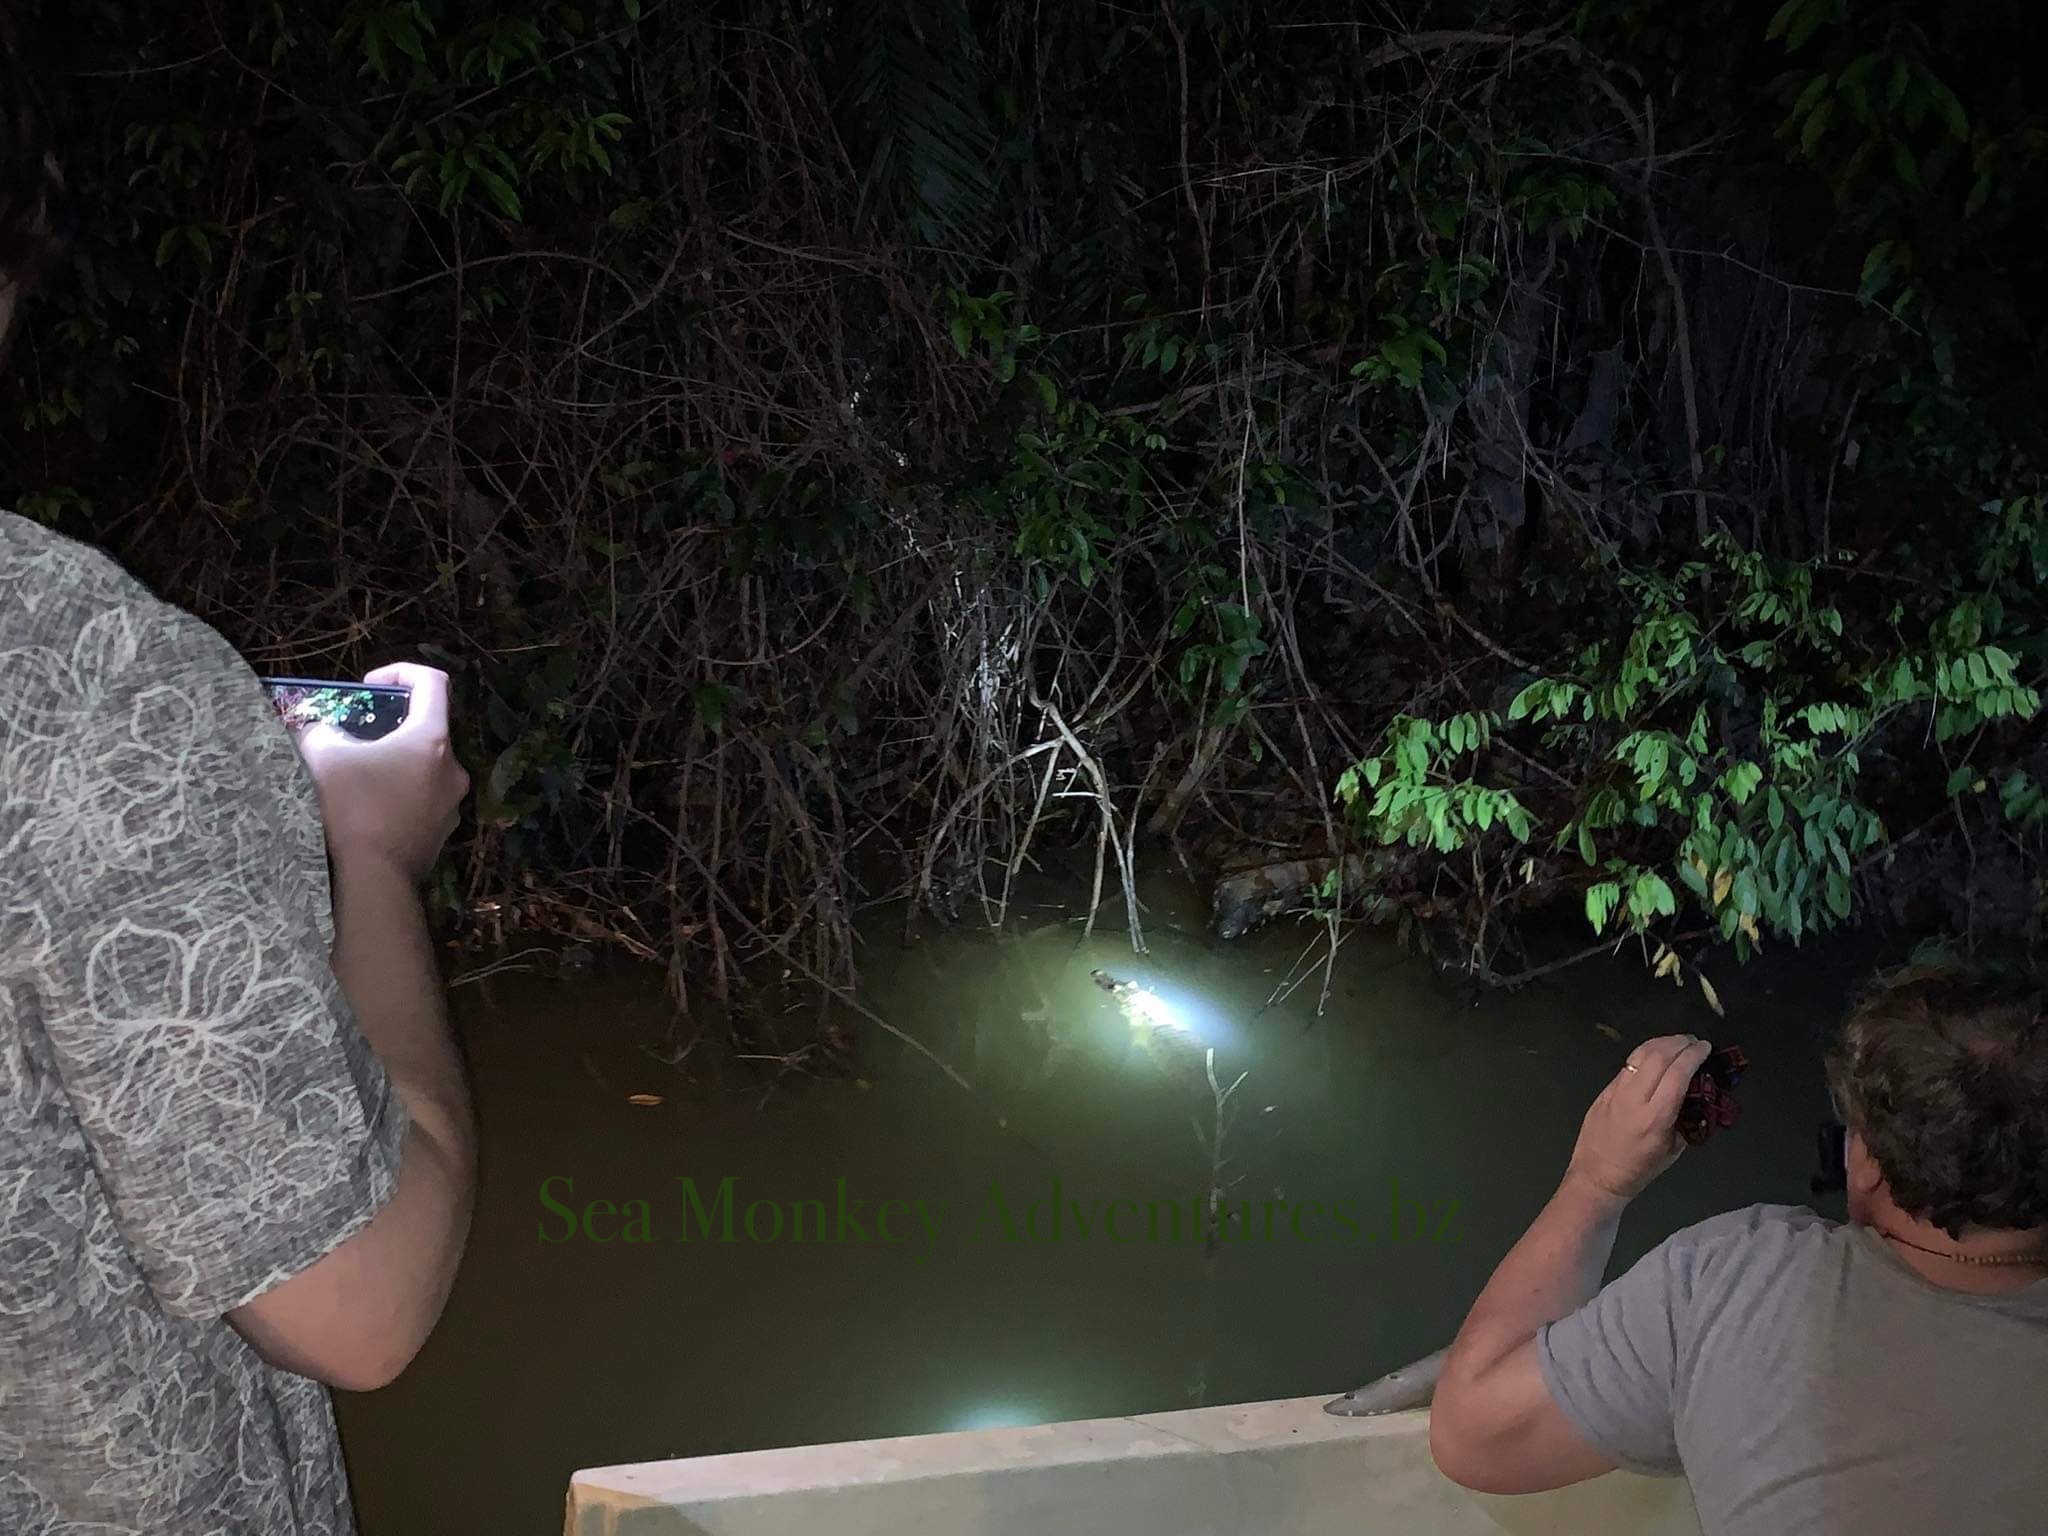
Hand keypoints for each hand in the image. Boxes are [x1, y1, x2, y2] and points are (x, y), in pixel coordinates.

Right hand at [295, 663, 469, 885]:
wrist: (375, 878)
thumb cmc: (353, 809)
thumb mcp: (323, 759)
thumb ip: (317, 731)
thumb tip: (311, 725)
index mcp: (432, 739)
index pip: (432, 682)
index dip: (400, 672)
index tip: (369, 686)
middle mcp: (453, 767)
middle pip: (427, 728)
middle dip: (390, 725)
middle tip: (356, 734)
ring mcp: (453, 802)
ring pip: (424, 767)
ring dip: (394, 762)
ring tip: (357, 774)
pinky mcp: (443, 830)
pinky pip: (423, 798)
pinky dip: (400, 792)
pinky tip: (368, 808)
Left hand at [1564, 1034, 1713, 1203]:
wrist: (1597, 1175)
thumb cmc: (1640, 1169)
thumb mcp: (1673, 1149)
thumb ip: (1686, 1119)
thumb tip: (1697, 1095)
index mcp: (1655, 1117)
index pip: (1677, 1075)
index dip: (1693, 1056)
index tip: (1705, 1047)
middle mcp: (1634, 1099)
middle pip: (1657, 1057)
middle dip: (1678, 1043)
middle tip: (1693, 1041)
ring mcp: (1615, 1092)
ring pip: (1639, 1055)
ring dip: (1661, 1043)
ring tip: (1677, 1041)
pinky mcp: (1604, 1090)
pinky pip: (1627, 1065)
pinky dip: (1645, 1054)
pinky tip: (1655, 1054)